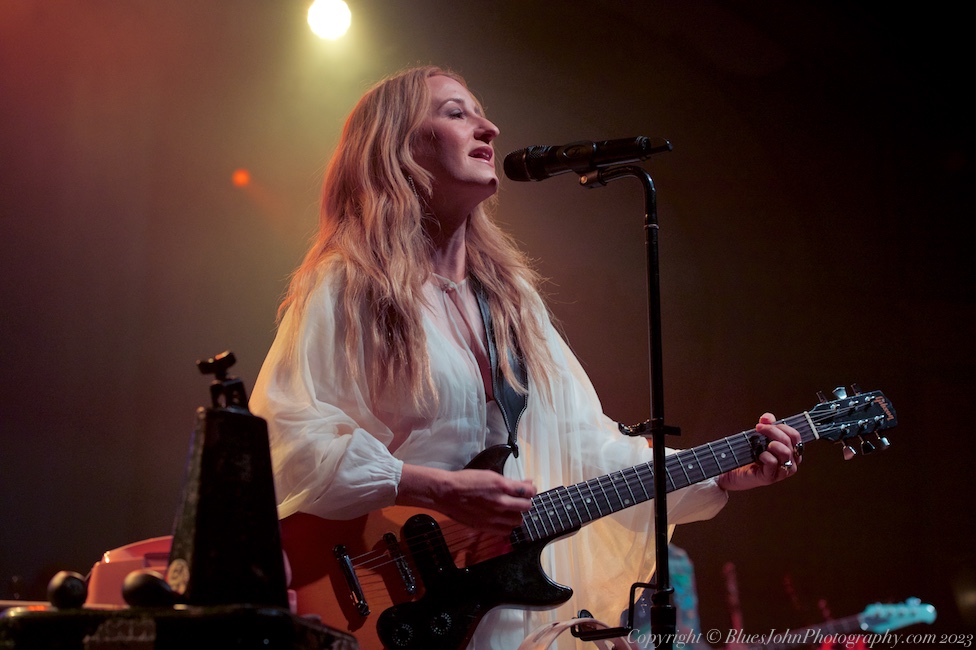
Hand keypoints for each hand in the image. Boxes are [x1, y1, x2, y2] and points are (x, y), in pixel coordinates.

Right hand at [397, 464, 535, 535]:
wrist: (447, 493)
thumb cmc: (465, 481)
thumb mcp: (490, 475)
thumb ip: (509, 482)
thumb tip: (525, 484)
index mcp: (501, 486)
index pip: (528, 491)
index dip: (531, 490)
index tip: (529, 490)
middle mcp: (500, 502)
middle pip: (526, 507)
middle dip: (525, 502)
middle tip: (520, 500)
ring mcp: (494, 516)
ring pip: (518, 520)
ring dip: (516, 515)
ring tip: (510, 510)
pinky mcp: (487, 527)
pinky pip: (506, 531)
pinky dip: (507, 526)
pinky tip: (502, 519)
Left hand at [717, 413, 801, 490]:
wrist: (732, 471)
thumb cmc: (749, 454)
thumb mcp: (759, 436)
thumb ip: (767, 425)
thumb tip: (767, 418)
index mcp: (791, 452)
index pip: (795, 436)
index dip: (782, 426)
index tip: (764, 423)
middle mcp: (790, 463)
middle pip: (790, 442)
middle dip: (773, 431)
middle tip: (758, 428)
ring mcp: (781, 472)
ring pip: (786, 453)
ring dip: (773, 443)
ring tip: (762, 444)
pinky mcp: (769, 478)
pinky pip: (773, 463)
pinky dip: (766, 455)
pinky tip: (758, 455)